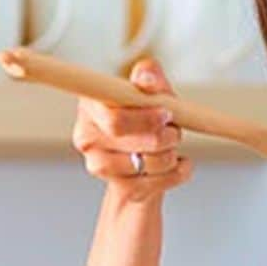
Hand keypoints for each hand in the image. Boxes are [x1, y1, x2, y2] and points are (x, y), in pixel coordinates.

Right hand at [72, 57, 190, 199]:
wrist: (144, 159)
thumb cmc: (147, 119)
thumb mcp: (152, 92)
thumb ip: (150, 77)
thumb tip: (147, 78)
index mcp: (90, 106)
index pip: (114, 119)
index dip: (145, 118)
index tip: (167, 114)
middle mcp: (86, 137)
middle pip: (130, 142)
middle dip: (163, 137)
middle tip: (175, 132)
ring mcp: (98, 165)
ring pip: (145, 164)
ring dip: (170, 155)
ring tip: (173, 147)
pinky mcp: (118, 188)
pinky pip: (156, 184)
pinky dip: (177, 173)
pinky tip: (180, 164)